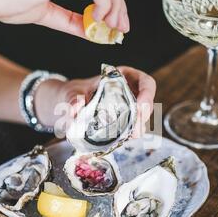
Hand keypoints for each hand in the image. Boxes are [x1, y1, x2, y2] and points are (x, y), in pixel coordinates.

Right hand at [0, 0, 128, 35]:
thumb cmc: (6, 1)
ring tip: (111, 28)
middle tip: (121, 27)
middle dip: (119, 3)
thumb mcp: (45, 10)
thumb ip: (70, 19)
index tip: (114, 20)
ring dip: (115, 6)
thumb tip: (91, 32)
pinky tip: (98, 21)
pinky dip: (105, 5)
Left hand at [35, 67, 155, 137]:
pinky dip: (128, 135)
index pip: (146, 83)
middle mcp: (129, 93)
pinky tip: (122, 139)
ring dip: (137, 128)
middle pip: (146, 104)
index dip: (148, 94)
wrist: (69, 104)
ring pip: (141, 119)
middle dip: (142, 117)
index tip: (140, 106)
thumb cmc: (75, 92)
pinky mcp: (123, 123)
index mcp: (123, 77)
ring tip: (129, 136)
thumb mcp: (72, 92)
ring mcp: (128, 109)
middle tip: (135, 129)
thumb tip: (75, 109)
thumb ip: (73, 99)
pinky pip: (131, 129)